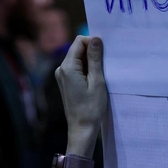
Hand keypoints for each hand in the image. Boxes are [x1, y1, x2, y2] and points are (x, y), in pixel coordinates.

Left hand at [55, 36, 107, 157]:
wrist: (82, 128)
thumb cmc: (91, 107)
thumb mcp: (97, 81)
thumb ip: (95, 58)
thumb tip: (96, 39)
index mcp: (67, 67)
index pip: (79, 42)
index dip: (92, 42)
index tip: (105, 51)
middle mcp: (61, 69)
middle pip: (78, 49)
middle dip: (92, 52)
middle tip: (106, 63)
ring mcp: (62, 76)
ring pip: (78, 58)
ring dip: (91, 61)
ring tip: (102, 73)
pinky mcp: (66, 82)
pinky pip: (77, 68)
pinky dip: (87, 69)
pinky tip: (96, 78)